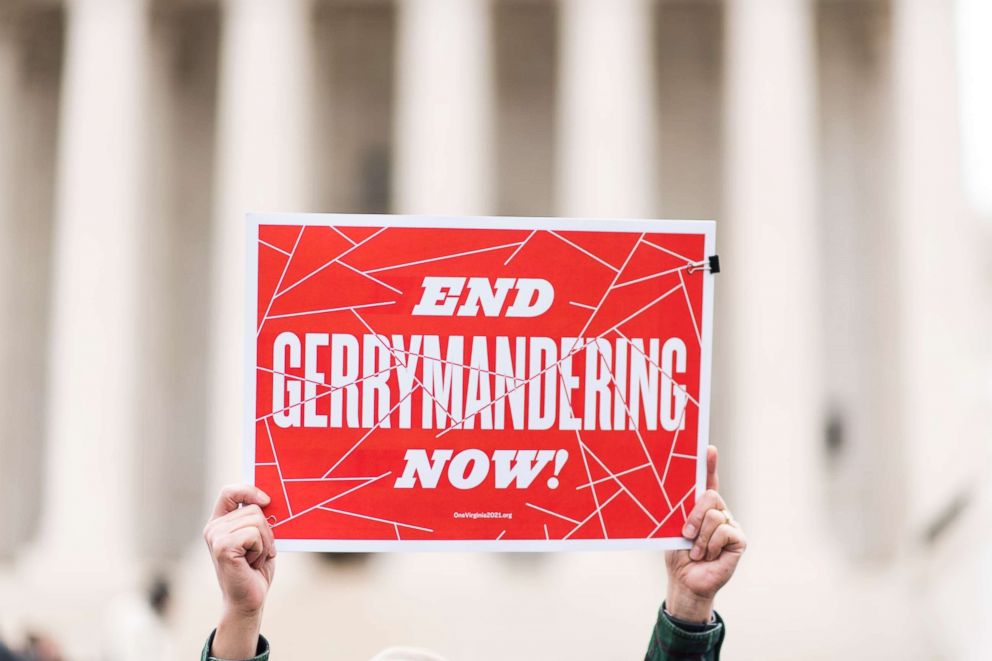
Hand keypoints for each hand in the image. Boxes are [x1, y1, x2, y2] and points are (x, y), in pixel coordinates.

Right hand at [203, 484, 276, 658]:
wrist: (249, 600)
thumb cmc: (255, 570)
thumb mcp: (258, 538)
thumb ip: (257, 518)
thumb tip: (269, 498)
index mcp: (220, 522)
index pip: (229, 491)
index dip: (249, 490)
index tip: (267, 501)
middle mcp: (213, 527)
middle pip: (253, 508)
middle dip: (266, 531)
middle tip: (258, 552)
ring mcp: (215, 537)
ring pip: (256, 520)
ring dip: (265, 542)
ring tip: (254, 559)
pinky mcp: (222, 547)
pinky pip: (254, 534)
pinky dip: (261, 549)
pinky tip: (251, 563)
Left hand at [664, 446, 745, 622]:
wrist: (685, 580)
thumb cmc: (678, 554)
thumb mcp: (675, 528)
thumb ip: (682, 511)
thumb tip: (676, 493)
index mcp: (702, 506)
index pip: (708, 480)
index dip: (709, 463)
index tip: (708, 448)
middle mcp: (719, 511)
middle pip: (711, 496)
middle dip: (694, 515)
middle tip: (685, 534)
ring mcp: (731, 524)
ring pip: (715, 516)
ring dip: (699, 537)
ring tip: (696, 551)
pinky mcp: (739, 539)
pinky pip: (724, 531)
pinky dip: (710, 546)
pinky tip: (708, 556)